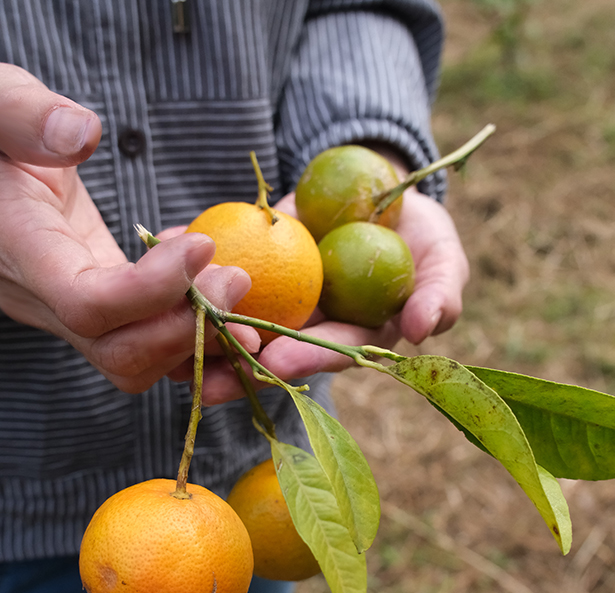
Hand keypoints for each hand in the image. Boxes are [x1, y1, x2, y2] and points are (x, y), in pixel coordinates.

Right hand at [0, 63, 255, 393]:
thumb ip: (26, 115)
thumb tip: (80, 134)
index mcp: (18, 246)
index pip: (87, 303)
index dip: (152, 289)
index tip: (204, 245)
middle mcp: (41, 296)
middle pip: (120, 352)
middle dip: (189, 327)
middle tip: (238, 277)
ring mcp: (69, 312)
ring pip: (139, 361)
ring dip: (203, 341)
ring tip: (241, 289)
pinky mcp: (100, 309)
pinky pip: (151, 343)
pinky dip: (197, 331)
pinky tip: (220, 285)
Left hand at [187, 181, 468, 404]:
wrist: (388, 195)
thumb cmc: (425, 240)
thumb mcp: (444, 264)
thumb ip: (439, 296)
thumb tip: (423, 329)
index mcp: (351, 338)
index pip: (327, 354)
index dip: (304, 357)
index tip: (278, 361)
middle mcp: (307, 325)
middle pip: (268, 346)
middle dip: (235, 357)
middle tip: (203, 364)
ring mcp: (275, 293)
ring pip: (231, 310)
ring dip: (195, 314)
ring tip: (166, 312)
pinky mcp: (249, 256)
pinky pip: (213, 259)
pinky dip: (186, 250)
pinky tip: (160, 239)